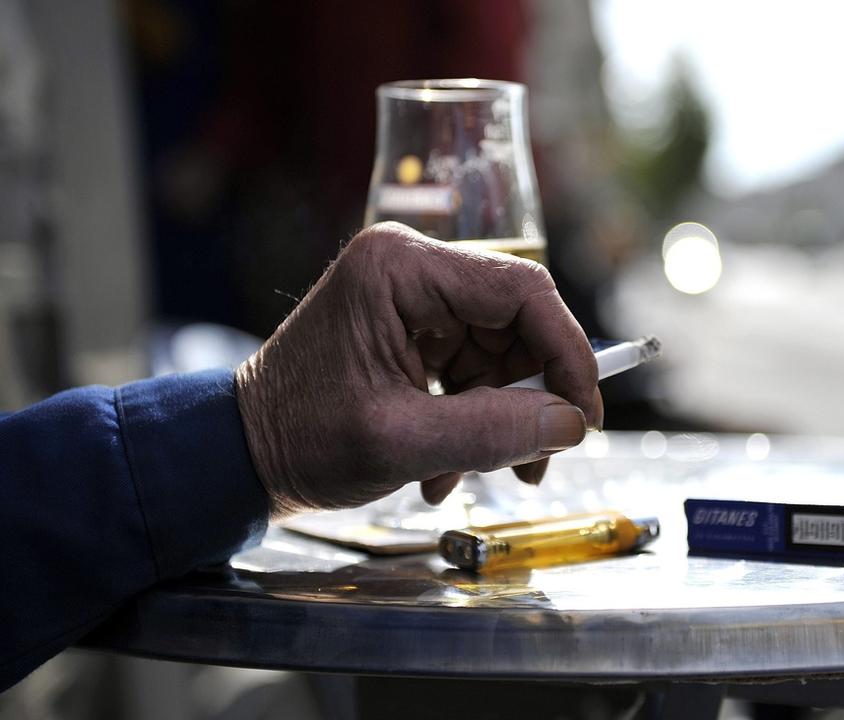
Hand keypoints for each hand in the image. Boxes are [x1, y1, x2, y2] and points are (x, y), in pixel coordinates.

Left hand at [234, 222, 603, 518]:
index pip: (522, 291)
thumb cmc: (297, 439)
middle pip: (517, 324)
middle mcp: (410, 269)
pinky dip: (475, 419)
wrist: (237, 455)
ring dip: (502, 419)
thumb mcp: (402, 441)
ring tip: (475, 474)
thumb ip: (493, 431)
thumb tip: (571, 425)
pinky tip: (446, 465)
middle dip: (533, 397)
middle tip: (537, 460)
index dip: (568, 351)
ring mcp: (411, 300)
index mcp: (400, 268)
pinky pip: (474, 370)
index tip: (584, 413)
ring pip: (501, 353)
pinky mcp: (411, 331)